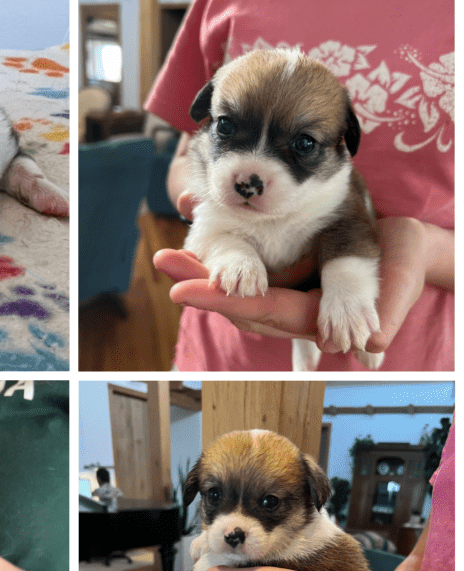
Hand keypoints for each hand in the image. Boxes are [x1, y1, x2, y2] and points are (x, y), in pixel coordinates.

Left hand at [160, 191, 430, 354]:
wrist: (405, 250)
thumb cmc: (403, 267)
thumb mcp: (397, 284)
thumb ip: (381, 311)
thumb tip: (372, 345)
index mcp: (308, 314)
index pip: (260, 309)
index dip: (223, 300)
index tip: (183, 291)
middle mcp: (286, 307)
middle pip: (234, 299)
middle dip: (198, 281)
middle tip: (164, 260)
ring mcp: (280, 289)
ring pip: (231, 285)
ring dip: (199, 268)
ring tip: (167, 253)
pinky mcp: (277, 273)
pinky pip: (240, 266)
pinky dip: (216, 255)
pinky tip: (193, 226)